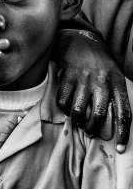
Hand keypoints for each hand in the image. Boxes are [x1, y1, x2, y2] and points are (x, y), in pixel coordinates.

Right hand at [55, 30, 129, 150]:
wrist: (80, 40)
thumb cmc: (100, 62)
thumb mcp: (115, 75)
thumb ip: (115, 95)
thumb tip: (114, 121)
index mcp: (117, 83)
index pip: (124, 113)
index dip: (123, 133)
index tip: (120, 148)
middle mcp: (101, 82)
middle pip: (99, 115)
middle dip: (93, 128)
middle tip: (90, 132)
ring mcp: (83, 79)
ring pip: (79, 110)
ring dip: (77, 120)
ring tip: (78, 121)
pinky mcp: (66, 77)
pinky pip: (63, 101)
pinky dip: (64, 109)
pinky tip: (67, 108)